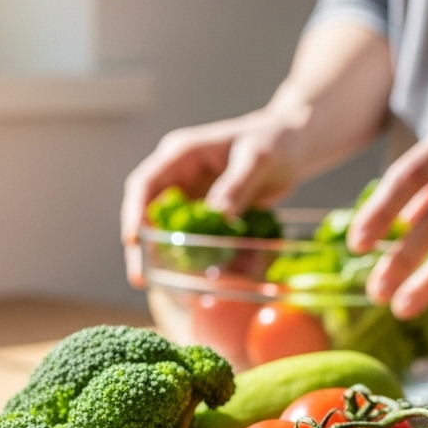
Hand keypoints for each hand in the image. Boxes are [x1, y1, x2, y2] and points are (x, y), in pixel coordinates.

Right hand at [121, 105, 307, 286]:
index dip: (134, 212)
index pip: (144, 183)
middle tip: (141, 277)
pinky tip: (208, 277)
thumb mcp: (258, 159)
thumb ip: (236, 186)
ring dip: (169, 258)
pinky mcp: (207, 214)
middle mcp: (179, 177)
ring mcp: (192, 197)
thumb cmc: (275, 140)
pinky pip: (196, 240)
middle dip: (143, 246)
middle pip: (148, 212)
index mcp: (181, 155)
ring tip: (168, 287)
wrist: (294, 145)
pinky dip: (200, 259)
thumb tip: (217, 216)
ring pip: (169, 231)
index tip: (132, 240)